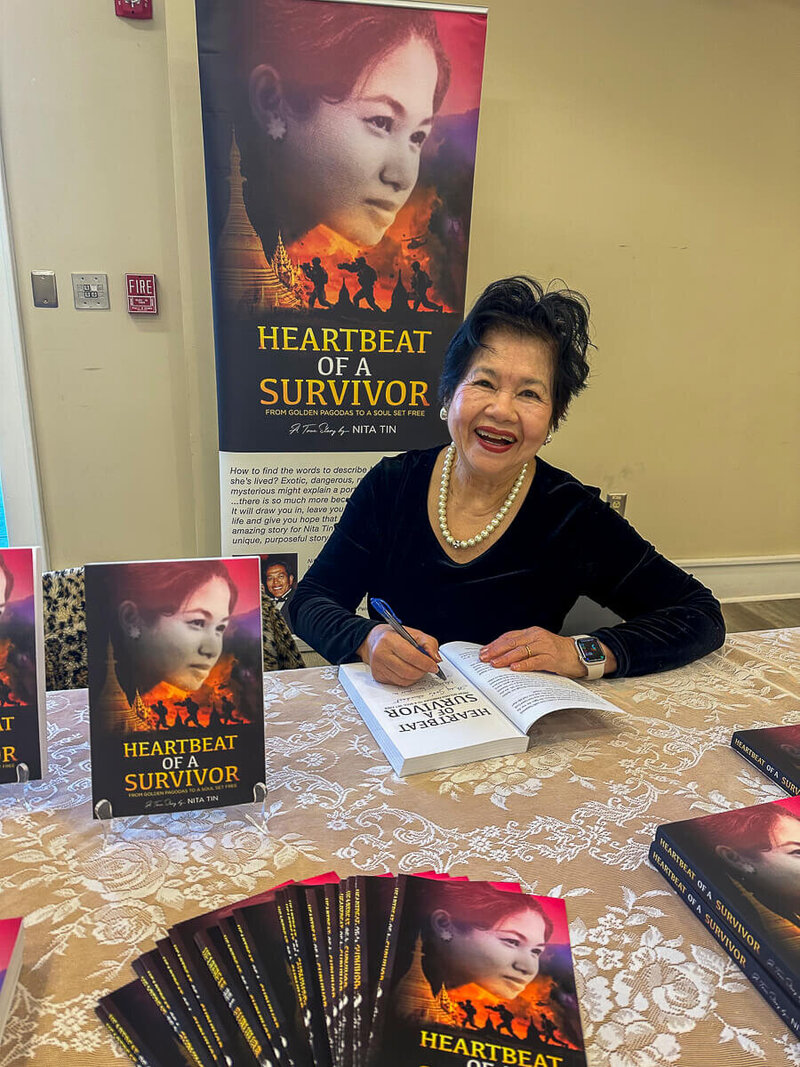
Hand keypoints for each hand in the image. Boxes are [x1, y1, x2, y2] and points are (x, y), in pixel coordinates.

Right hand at [357, 624, 441, 686]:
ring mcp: (378, 666)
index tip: (434, 666)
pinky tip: (408, 671)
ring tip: (418, 669)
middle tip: (428, 668)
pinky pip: (398, 683)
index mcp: (390, 639)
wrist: (374, 640)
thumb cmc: (395, 636)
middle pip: (408, 671)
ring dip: (416, 677)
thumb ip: (429, 644)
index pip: (411, 656)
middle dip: (422, 672)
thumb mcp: (414, 634)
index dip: (426, 663)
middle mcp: (381, 653)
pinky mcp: (378, 676)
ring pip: (404, 680)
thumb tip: (436, 659)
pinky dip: (408, 680)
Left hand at [479, 627, 615, 677]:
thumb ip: (523, 648)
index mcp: (532, 633)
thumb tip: (501, 656)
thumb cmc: (557, 652)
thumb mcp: (539, 645)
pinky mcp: (552, 658)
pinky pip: (535, 661)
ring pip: (521, 651)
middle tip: (484, 658)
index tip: (483, 651)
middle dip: (496, 650)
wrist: (580, 654)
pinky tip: (515, 668)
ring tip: (494, 664)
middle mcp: (537, 637)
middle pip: (512, 642)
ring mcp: (545, 647)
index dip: (495, 644)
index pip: (509, 636)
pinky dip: (524, 665)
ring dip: (506, 658)